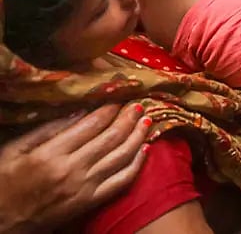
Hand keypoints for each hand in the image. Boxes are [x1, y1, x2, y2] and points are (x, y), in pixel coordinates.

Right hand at [0, 104, 149, 231]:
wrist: (2, 222)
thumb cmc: (4, 182)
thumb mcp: (14, 150)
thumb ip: (46, 130)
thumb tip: (79, 112)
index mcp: (51, 153)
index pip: (91, 125)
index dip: (109, 108)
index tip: (121, 96)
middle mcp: (72, 169)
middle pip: (111, 138)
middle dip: (128, 118)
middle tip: (140, 104)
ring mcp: (84, 187)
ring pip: (121, 157)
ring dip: (138, 136)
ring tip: (148, 120)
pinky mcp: (91, 202)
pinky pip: (122, 181)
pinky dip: (137, 164)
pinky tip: (146, 149)